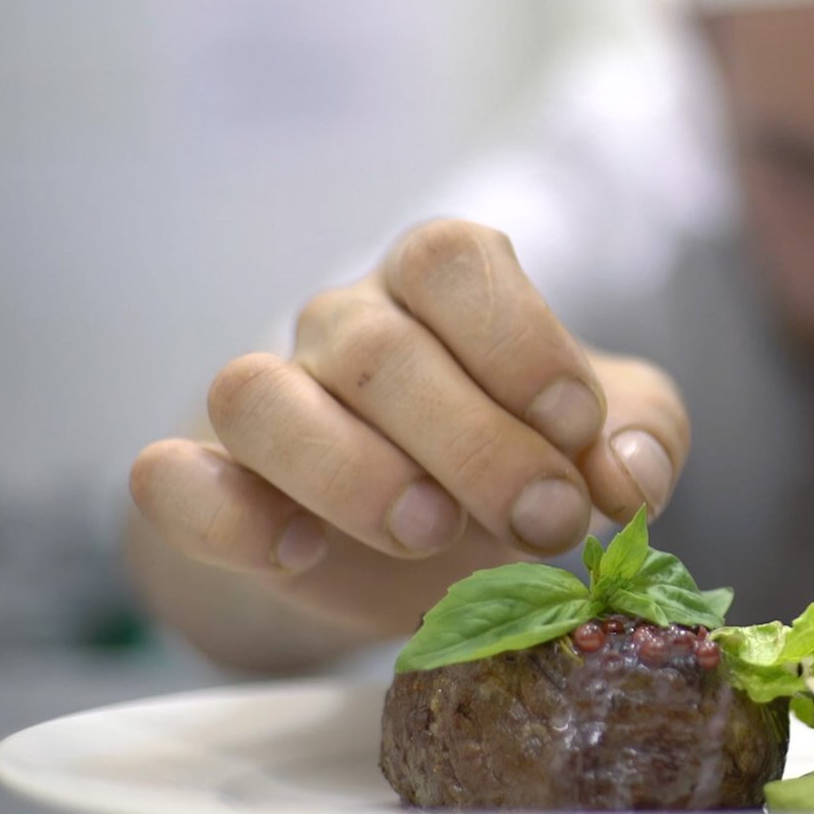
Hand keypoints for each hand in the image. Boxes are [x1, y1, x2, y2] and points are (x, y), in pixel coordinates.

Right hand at [129, 219, 690, 635]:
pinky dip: (225, 515)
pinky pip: (169, 478)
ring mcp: (267, 400)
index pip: (451, 259)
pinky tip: (301, 553)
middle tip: (547, 522)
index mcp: (440, 285)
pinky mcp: (212, 488)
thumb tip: (631, 476)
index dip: (518, 340)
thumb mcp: (612, 441)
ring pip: (257, 397)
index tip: (578, 430)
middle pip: (379, 350)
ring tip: (431, 534)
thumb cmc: (525, 460)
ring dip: (352, 473)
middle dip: (476, 444)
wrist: (433, 552)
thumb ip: (644, 437)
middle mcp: (345, 324)